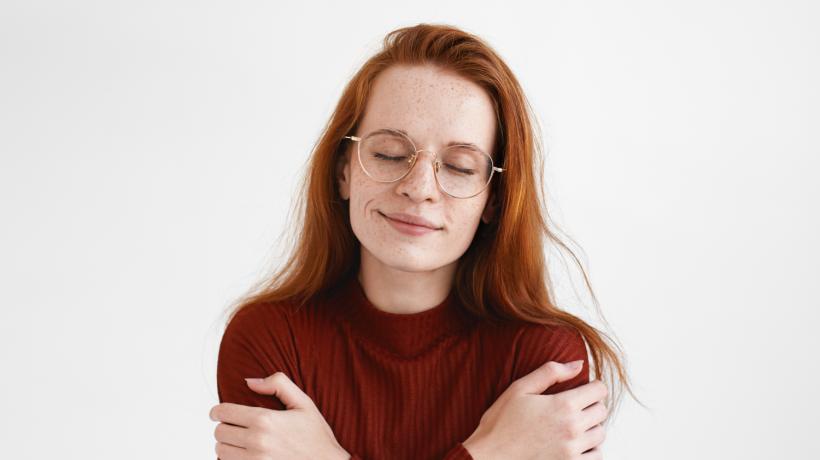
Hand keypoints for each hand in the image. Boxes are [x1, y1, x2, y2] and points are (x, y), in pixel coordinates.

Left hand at [209, 372, 349, 459]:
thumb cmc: (316, 436)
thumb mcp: (304, 403)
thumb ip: (278, 384)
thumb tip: (250, 381)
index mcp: (265, 420)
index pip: (224, 412)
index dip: (217, 411)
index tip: (217, 413)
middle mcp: (257, 442)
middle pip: (219, 432)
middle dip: (224, 426)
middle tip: (233, 426)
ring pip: (221, 451)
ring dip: (226, 445)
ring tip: (238, 441)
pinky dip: (232, 459)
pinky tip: (243, 454)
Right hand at [463, 360, 607, 459]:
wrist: (490, 457)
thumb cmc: (500, 423)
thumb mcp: (520, 389)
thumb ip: (550, 372)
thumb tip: (578, 364)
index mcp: (563, 405)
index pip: (599, 390)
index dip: (593, 386)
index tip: (585, 388)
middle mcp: (573, 428)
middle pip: (602, 411)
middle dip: (592, 404)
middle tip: (576, 405)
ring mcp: (573, 450)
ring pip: (600, 434)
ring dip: (591, 427)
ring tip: (574, 424)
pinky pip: (596, 456)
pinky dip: (591, 449)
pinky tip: (575, 443)